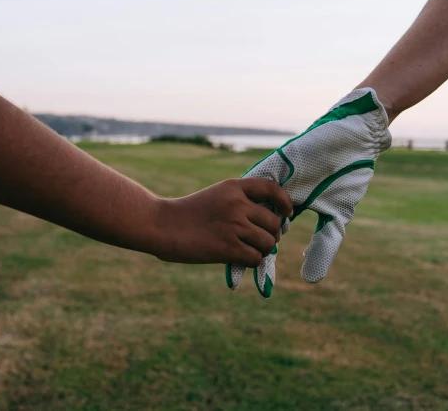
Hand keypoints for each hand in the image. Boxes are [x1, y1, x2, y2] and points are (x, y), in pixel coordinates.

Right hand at [151, 178, 292, 264]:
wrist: (161, 225)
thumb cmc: (187, 213)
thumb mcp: (215, 196)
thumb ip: (239, 201)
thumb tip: (269, 220)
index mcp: (234, 187)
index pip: (272, 188)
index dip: (285, 202)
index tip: (287, 213)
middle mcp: (237, 204)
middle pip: (274, 222)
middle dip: (272, 234)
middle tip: (262, 240)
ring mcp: (234, 225)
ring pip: (268, 242)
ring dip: (263, 250)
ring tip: (251, 250)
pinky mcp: (228, 247)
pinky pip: (256, 257)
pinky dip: (253, 261)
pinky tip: (241, 259)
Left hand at [225, 88, 390, 296]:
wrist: (353, 142)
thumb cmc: (346, 176)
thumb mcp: (335, 216)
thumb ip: (323, 245)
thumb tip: (310, 280)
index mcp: (287, 209)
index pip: (267, 239)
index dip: (260, 262)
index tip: (251, 288)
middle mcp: (273, 197)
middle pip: (251, 228)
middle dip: (244, 250)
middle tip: (237, 276)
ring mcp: (272, 180)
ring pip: (247, 208)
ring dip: (240, 229)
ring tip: (230, 251)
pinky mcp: (273, 163)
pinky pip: (255, 183)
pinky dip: (245, 199)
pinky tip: (234, 217)